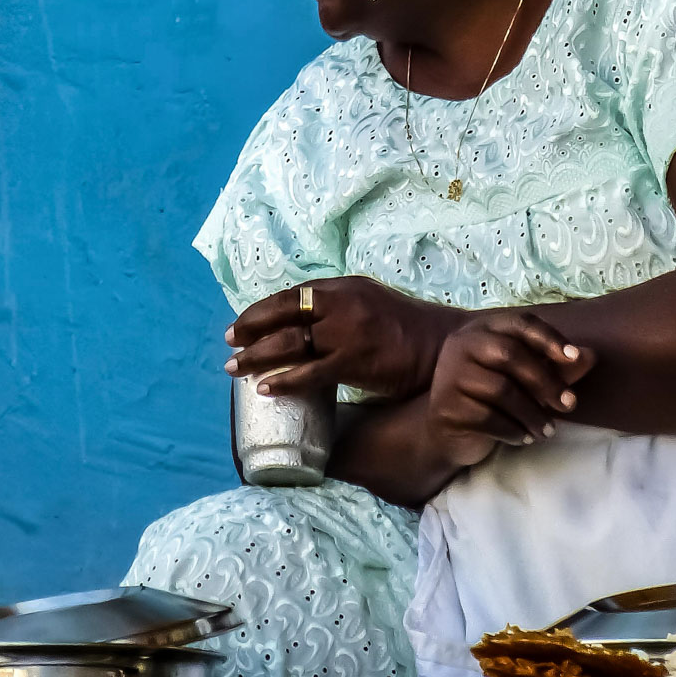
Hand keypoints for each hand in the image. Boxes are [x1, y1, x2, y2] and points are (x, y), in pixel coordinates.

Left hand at [226, 277, 463, 399]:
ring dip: (257, 357)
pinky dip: (284, 381)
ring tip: (236, 369)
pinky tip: (266, 388)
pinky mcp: (356, 361)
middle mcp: (343, 304)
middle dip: (250, 331)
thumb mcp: (370, 303)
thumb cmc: (407, 330)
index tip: (239, 326)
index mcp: (345, 287)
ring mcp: (349, 332)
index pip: (292, 295)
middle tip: (230, 346)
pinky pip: (311, 373)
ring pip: (290, 343)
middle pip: (284, 316)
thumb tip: (302, 326)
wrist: (445, 347)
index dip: (260, 311)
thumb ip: (339, 308)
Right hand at [425, 311, 595, 467]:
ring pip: (501, 390)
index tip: (575, 357)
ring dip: (533, 414)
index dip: (550, 338)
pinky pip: (488, 418)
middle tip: (568, 405)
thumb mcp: (526, 380)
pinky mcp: (447, 407)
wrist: (448, 433)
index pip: (520, 323)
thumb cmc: (491, 399)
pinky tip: (524, 438)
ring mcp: (450, 376)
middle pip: (510, 354)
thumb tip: (591, 356)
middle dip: (545, 381)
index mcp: (483, 330)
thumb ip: (556, 367)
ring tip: (547, 431)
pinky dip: (514, 431)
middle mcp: (462, 346)